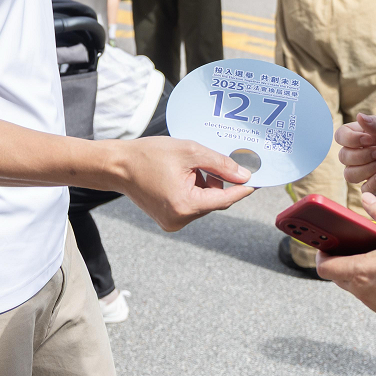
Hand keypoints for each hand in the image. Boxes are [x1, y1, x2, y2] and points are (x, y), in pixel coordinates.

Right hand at [116, 137, 254, 230]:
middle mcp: (179, 220)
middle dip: (219, 182)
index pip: (224, 199)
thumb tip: (243, 175)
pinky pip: (192, 205)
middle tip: (218, 161)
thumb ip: (220, 164)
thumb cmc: (149, 155)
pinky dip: (195, 190)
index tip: (258, 181)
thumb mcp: (189, 152)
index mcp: (185, 205)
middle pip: (214, 201)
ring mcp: (172, 223)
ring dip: (205, 185)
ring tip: (191, 166)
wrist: (118, 165)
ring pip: (204, 203)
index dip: (242, 189)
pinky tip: (184, 175)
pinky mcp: (168, 219)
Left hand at [316, 192, 375, 326]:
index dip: (320, 253)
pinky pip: (364, 291)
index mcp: (359, 272)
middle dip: (337, 257)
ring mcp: (369, 300)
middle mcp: (360, 289)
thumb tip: (366, 198)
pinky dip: (366, 278)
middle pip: (334, 274)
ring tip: (368, 252)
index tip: (327, 241)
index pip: (323, 266)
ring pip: (349, 283)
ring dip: (352, 268)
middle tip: (348, 242)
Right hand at [337, 113, 375, 195]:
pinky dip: (371, 183)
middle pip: (343, 157)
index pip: (342, 136)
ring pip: (349, 174)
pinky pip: (364, 189)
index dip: (350, 139)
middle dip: (360, 156)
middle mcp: (365, 151)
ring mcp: (371, 169)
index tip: (369, 139)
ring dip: (365, 169)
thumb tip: (359, 116)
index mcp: (367, 135)